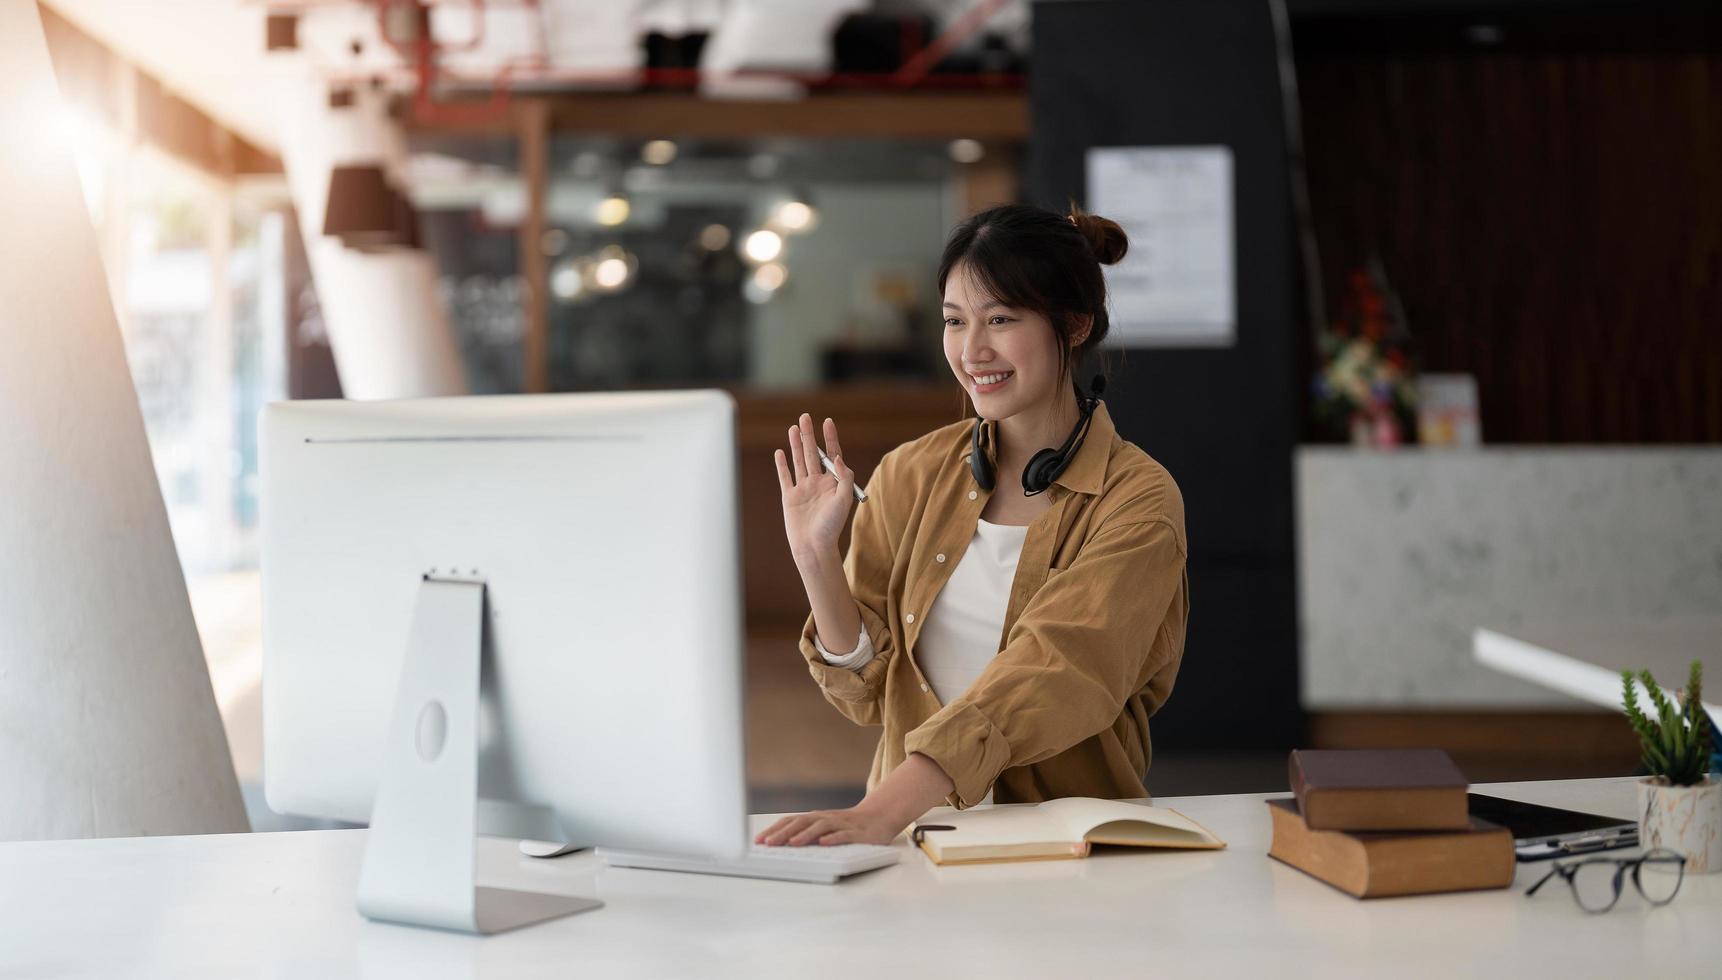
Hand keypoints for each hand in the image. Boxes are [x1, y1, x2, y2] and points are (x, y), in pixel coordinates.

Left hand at [754, 803, 905, 847]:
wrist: (879, 818)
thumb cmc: (846, 827)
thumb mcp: (823, 829)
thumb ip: (805, 834)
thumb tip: (779, 845)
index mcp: (814, 818)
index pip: (790, 821)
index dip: (774, 830)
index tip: (758, 841)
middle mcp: (825, 818)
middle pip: (801, 823)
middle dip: (783, 833)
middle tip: (768, 844)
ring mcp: (841, 824)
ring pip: (820, 826)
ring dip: (805, 835)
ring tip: (792, 844)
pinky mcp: (857, 833)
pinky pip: (844, 835)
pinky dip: (834, 838)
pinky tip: (824, 843)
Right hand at [775, 413, 855, 559]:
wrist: (813, 546)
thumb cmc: (831, 526)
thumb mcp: (844, 501)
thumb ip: (844, 478)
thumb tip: (838, 457)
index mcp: (833, 482)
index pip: (832, 455)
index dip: (830, 438)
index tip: (827, 421)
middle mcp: (818, 483)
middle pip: (813, 454)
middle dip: (809, 435)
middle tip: (805, 417)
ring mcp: (803, 489)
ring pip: (798, 461)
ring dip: (796, 444)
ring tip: (793, 428)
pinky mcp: (790, 497)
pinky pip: (785, 477)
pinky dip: (782, 464)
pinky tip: (780, 452)